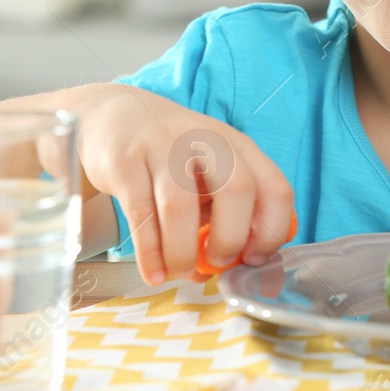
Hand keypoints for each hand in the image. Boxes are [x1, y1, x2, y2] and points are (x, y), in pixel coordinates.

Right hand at [76, 85, 297, 287]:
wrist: (114, 116)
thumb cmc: (170, 155)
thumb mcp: (209, 170)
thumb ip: (225, 211)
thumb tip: (226, 267)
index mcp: (237, 146)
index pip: (275, 189)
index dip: (271, 232)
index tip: (253, 259)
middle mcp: (205, 140)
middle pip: (238, 190)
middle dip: (231, 239)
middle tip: (216, 263)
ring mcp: (164, 147)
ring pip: (182, 207)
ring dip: (184, 252)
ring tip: (180, 271)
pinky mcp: (125, 162)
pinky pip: (141, 215)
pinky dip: (150, 253)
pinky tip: (154, 274)